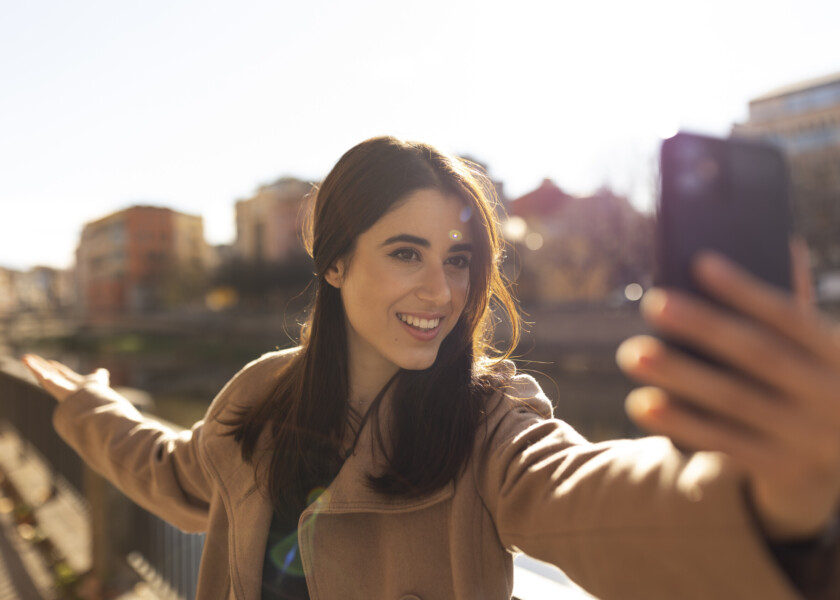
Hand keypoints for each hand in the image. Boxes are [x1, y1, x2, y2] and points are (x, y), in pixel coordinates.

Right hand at [22, 354, 109, 402]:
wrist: (90, 400)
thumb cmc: (95, 392)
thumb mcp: (99, 379)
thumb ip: (100, 375)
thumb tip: (103, 371)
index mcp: (72, 382)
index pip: (62, 373)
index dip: (57, 368)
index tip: (50, 362)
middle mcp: (62, 384)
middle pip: (50, 372)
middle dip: (42, 366)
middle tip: (32, 360)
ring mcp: (55, 384)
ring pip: (42, 373)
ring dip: (33, 365)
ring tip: (25, 357)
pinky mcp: (50, 384)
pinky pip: (39, 374)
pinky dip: (32, 366)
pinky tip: (25, 359)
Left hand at [617, 241, 839, 540]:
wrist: (838, 465)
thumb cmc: (810, 383)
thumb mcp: (818, 351)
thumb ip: (792, 308)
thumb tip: (781, 242)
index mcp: (839, 354)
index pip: (790, 316)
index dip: (746, 290)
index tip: (699, 262)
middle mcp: (829, 396)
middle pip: (758, 356)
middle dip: (703, 327)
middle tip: (652, 303)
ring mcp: (806, 436)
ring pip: (734, 401)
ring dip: (680, 376)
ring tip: (632, 353)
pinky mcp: (777, 467)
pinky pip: (722, 442)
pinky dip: (680, 422)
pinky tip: (640, 402)